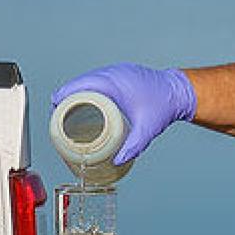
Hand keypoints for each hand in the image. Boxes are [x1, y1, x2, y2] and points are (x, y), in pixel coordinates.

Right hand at [51, 63, 196, 163]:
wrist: (180, 92)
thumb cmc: (165, 106)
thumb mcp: (148, 128)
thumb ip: (134, 145)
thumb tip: (119, 161)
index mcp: (113, 81)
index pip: (78, 86)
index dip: (63, 96)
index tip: (55, 110)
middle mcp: (112, 73)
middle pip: (79, 84)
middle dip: (67, 99)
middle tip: (60, 118)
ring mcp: (116, 73)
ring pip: (88, 82)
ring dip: (78, 95)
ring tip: (69, 114)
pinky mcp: (121, 76)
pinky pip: (98, 81)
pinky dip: (89, 91)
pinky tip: (86, 105)